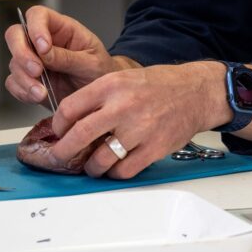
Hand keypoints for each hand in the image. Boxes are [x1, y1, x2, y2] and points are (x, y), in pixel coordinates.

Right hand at [4, 6, 134, 108]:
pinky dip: (22, 91)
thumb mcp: (92, 63)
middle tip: (36, 70)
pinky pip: (14, 83)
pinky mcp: (30, 80)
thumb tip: (44, 53)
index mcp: (61, 28)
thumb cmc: (101, 72)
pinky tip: (38, 96)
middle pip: (15, 34)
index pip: (38, 15)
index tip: (43, 47)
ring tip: (42, 92)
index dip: (35, 27)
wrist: (101, 98)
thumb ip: (69, 58)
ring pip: (14, 62)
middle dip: (22, 53)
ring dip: (24, 78)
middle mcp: (43, 42)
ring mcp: (34, 61)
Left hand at [49, 61, 228, 178]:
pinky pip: (123, 170)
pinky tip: (114, 167)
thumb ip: (97, 97)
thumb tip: (71, 121)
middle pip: (80, 135)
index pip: (70, 108)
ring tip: (91, 165)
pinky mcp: (154, 148)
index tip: (57, 132)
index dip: (58, 124)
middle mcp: (123, 106)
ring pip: (100, 159)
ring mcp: (139, 129)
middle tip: (57, 158)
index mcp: (111, 85)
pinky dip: (114, 173)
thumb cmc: (158, 86)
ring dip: (90, 167)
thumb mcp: (122, 79)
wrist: (195, 92)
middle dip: (62, 152)